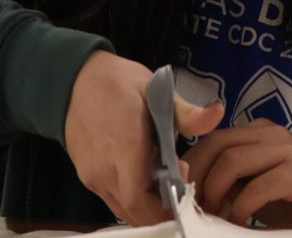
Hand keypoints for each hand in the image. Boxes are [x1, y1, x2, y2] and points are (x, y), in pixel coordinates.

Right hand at [63, 51, 224, 224]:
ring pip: (122, 208)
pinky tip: (145, 175)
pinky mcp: (86, 177)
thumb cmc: (118, 84)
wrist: (73, 80)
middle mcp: (104, 170)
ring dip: (146, 204)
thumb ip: (185, 111)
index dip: (165, 204)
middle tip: (178, 183)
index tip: (184, 186)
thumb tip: (218, 113)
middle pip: (133, 211)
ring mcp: (91, 176)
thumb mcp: (157, 89)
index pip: (140, 199)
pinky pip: (111, 198)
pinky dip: (131, 196)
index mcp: (124, 148)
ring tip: (164, 178)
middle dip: (160, 208)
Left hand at [183, 119, 291, 229]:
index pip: (211, 139)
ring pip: (233, 160)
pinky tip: (239, 222)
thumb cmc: (289, 201)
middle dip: (198, 178)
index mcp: (256, 133)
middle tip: (193, 208)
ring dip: (215, 192)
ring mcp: (285, 149)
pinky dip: (241, 208)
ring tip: (214, 215)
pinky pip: (257, 186)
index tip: (179, 195)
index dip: (190, 166)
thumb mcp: (249, 187)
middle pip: (218, 144)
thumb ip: (226, 180)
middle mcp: (270, 133)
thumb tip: (186, 189)